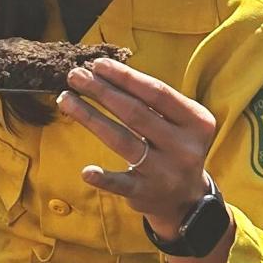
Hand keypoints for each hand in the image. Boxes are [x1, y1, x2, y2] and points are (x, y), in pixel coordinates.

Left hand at [59, 56, 218, 232]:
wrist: (186, 198)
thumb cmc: (173, 146)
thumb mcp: (179, 122)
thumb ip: (152, 101)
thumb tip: (104, 72)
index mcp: (196, 122)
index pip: (157, 92)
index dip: (125, 77)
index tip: (98, 64)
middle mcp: (184, 147)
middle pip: (135, 113)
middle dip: (102, 91)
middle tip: (76, 75)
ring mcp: (165, 172)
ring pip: (122, 140)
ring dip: (90, 118)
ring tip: (66, 99)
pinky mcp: (146, 193)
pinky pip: (121, 184)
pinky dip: (104, 178)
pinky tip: (86, 171)